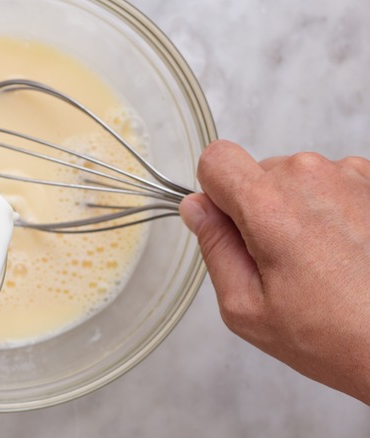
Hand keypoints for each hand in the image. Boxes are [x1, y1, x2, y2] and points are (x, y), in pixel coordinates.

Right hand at [179, 140, 369, 403]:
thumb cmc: (336, 335)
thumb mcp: (247, 307)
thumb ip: (214, 248)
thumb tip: (197, 209)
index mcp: (268, 205)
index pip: (216, 159)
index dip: (214, 192)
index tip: (228, 224)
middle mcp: (310, 176)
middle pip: (257, 173)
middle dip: (258, 210)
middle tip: (281, 263)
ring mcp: (351, 175)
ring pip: (296, 180)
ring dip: (298, 210)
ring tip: (321, 262)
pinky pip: (333, 185)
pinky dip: (332, 211)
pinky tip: (345, 253)